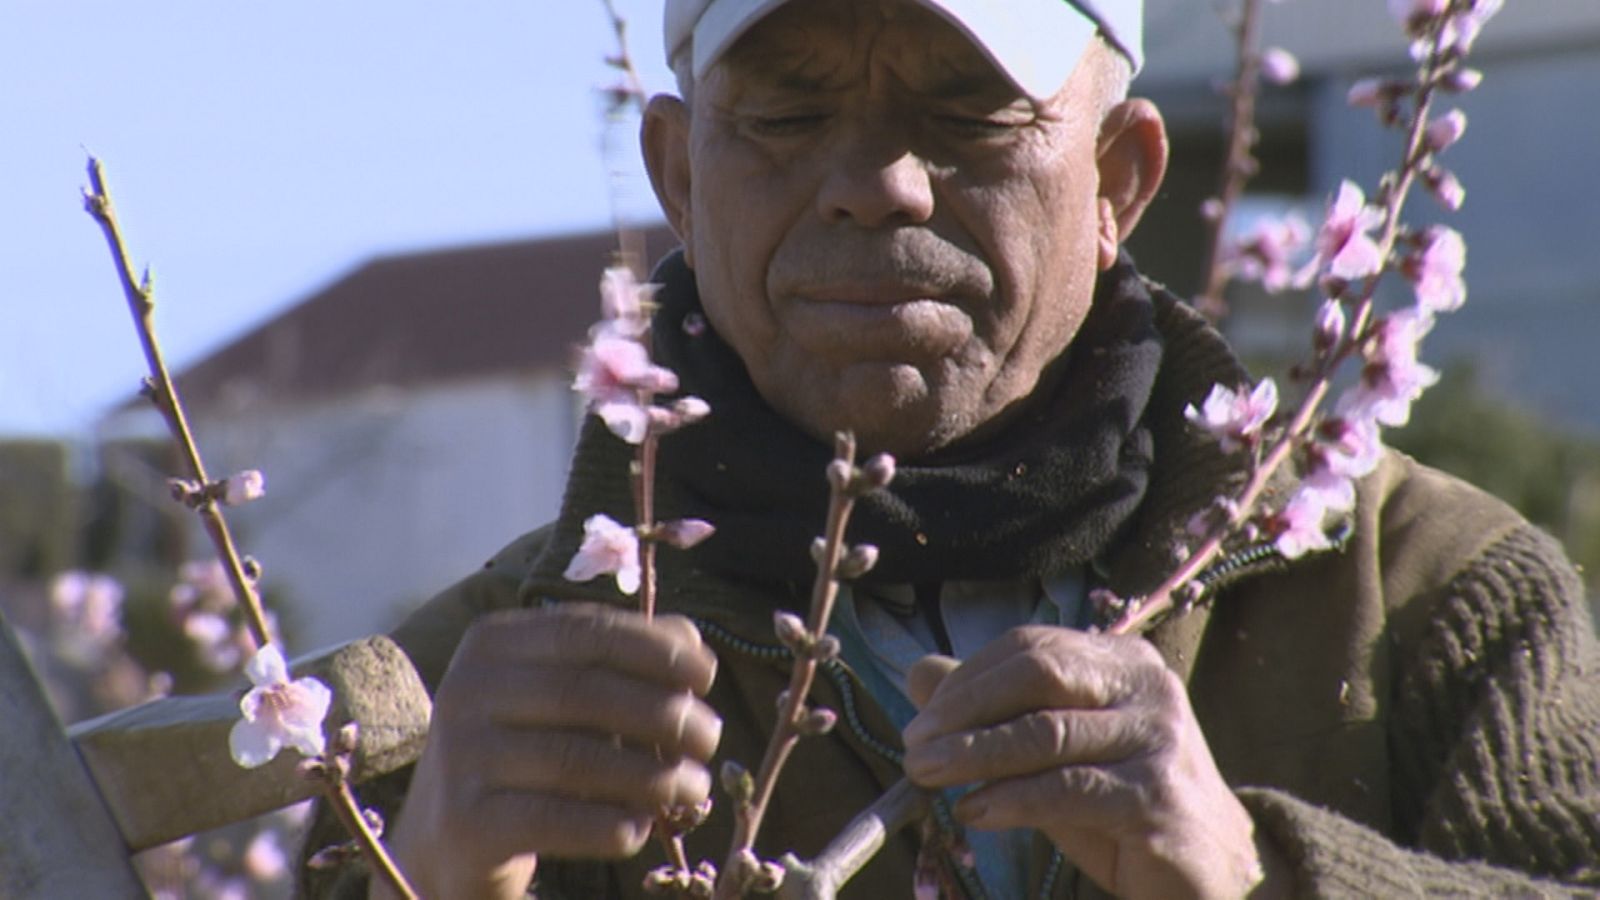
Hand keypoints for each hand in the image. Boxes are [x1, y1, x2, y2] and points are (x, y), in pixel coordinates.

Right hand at [379, 604, 720, 899]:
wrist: (446, 837)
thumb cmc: (524, 751)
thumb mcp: (564, 694)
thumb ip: (622, 658)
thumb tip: (690, 640)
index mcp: (493, 641)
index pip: (587, 632)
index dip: (656, 650)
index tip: (707, 676)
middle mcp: (467, 689)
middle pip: (587, 693)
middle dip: (662, 715)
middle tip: (709, 738)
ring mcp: (460, 756)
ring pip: (577, 759)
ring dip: (651, 777)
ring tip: (691, 789)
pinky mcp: (465, 821)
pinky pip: (553, 819)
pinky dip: (607, 825)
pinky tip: (640, 830)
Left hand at [901, 626, 1269, 899]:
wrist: (1210, 870)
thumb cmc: (1122, 804)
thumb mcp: (1053, 752)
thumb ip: (995, 710)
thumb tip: (919, 673)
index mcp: (1124, 661)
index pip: (1033, 646)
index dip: (969, 678)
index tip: (921, 716)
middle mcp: (1148, 687)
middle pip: (1039, 673)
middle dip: (965, 708)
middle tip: (916, 745)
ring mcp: (1159, 739)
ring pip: (1047, 732)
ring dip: (974, 753)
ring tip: (926, 774)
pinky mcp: (1157, 797)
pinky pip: (1067, 789)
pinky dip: (1011, 798)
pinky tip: (975, 812)